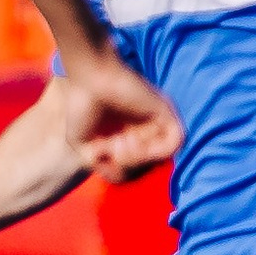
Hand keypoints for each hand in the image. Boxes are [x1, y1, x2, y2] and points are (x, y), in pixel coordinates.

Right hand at [63, 50, 181, 182]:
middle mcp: (145, 129)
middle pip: (149, 163)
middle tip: (110, 150)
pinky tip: (131, 141)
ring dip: (140, 159)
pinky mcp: (166, 112)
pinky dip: (154, 150)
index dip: (121, 170)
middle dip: (128, 165)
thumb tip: (120, 175)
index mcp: (128, 134)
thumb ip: (104, 168)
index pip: (136, 165)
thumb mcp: (85, 148)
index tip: (102, 157)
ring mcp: (156, 121)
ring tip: (119, 146)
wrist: (88, 79)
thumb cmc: (81, 107)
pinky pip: (174, 142)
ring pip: (163, 155)